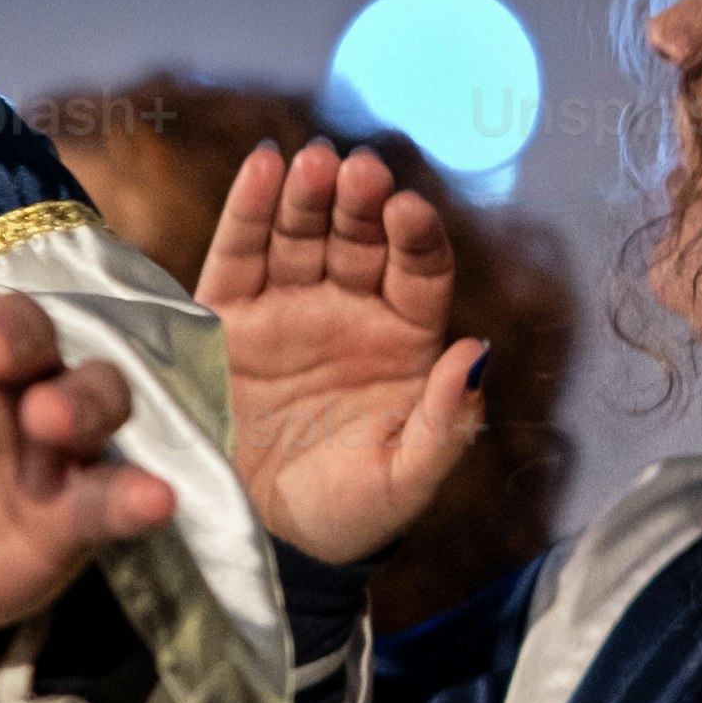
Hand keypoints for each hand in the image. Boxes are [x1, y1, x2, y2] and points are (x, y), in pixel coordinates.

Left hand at [0, 216, 175, 638]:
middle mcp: (0, 360)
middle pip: (25, 325)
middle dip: (13, 331)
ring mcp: (45, 431)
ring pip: (89, 394)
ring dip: (78, 402)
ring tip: (48, 422)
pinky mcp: (73, 505)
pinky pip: (111, 493)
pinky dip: (135, 494)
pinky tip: (152, 499)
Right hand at [197, 138, 488, 569]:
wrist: (264, 539)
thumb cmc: (349, 512)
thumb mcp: (407, 478)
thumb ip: (445, 421)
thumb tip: (476, 351)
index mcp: (402, 342)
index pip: (419, 272)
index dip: (416, 238)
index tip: (409, 211)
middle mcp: (347, 313)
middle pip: (359, 240)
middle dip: (360, 203)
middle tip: (358, 171)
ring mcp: (286, 310)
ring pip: (301, 236)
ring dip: (308, 195)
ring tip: (312, 163)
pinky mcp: (225, 320)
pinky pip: (238, 255)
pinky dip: (249, 209)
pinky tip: (263, 167)